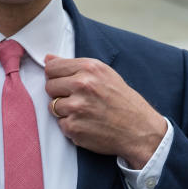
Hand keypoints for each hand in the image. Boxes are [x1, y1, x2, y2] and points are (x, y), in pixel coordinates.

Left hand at [44, 55, 167, 168]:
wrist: (139, 129)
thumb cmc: (123, 101)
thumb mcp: (104, 74)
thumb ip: (75, 66)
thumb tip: (48, 58)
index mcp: (89, 68)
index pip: (52, 67)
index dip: (55, 75)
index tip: (63, 81)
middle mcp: (82, 85)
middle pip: (49, 86)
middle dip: (59, 93)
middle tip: (78, 99)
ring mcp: (76, 107)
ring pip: (52, 106)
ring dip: (64, 111)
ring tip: (85, 112)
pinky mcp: (73, 127)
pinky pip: (60, 124)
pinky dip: (71, 126)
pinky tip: (87, 124)